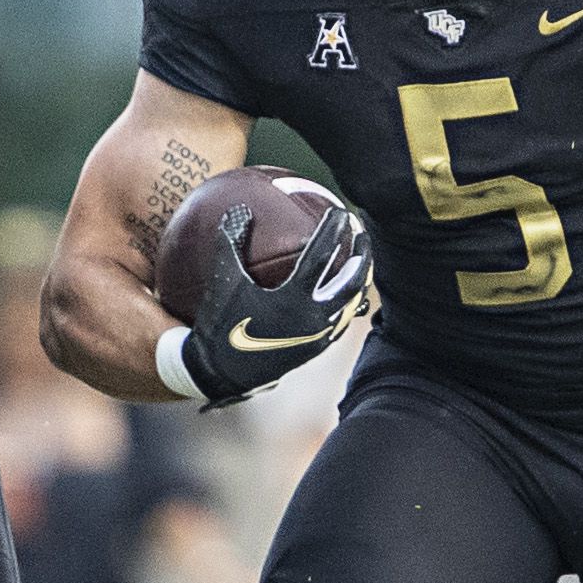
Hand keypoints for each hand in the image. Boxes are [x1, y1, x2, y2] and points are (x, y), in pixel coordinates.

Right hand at [174, 203, 369, 405]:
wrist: (221, 372)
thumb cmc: (220, 323)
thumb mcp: (223, 280)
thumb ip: (231, 242)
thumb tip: (240, 209)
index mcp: (292, 299)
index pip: (321, 257)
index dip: (332, 231)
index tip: (340, 212)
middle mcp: (312, 318)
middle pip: (350, 281)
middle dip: (361, 254)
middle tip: (361, 233)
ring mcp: (318, 336)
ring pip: (350, 303)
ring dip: (358, 279)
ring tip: (360, 260)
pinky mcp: (316, 348)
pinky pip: (340, 321)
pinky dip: (347, 302)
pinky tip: (345, 292)